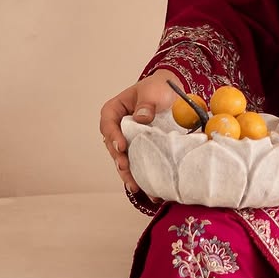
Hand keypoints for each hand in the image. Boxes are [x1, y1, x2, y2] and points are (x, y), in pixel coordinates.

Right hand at [99, 69, 180, 198]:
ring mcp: (127, 141)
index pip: (108, 124)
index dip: (113, 136)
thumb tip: (141, 118)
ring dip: (128, 174)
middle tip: (126, 168)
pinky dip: (141, 176)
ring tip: (136, 186)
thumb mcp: (152, 91)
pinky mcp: (138, 150)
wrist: (170, 94)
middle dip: (119, 160)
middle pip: (113, 146)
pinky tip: (148, 189)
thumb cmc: (157, 88)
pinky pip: (136, 164)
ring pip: (123, 160)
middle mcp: (117, 128)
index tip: (121, 146)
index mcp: (115, 110)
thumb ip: (147, 103)